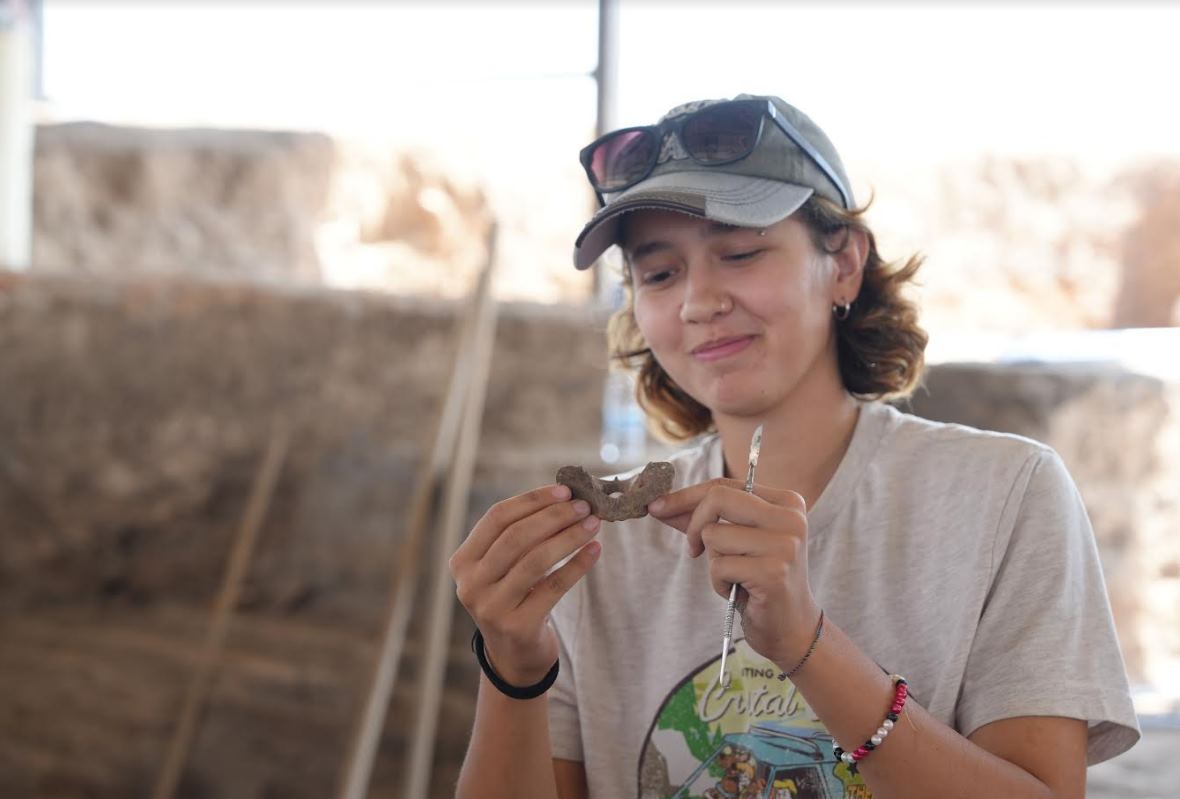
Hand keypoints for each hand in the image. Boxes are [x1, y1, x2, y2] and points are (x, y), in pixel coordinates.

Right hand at [449, 484, 601, 685]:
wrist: (513, 655)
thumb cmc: (513, 597)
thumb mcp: (503, 567)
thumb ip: (521, 535)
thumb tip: (565, 497)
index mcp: (463, 561)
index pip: (497, 517)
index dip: (532, 501)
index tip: (564, 490)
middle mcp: (471, 584)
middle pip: (516, 537)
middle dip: (554, 516)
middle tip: (585, 506)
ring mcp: (491, 607)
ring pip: (536, 560)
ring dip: (569, 537)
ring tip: (594, 524)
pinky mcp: (517, 626)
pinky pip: (554, 587)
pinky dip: (577, 565)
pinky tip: (595, 550)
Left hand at [649, 478, 819, 670]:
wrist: (792, 626)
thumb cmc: (759, 580)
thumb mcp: (735, 542)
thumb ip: (703, 520)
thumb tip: (659, 506)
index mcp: (785, 502)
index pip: (724, 485)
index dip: (686, 496)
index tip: (658, 507)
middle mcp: (790, 518)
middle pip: (718, 499)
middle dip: (694, 525)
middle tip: (694, 550)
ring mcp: (784, 545)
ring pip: (715, 535)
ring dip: (713, 561)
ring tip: (735, 576)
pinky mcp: (774, 572)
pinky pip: (719, 566)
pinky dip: (719, 582)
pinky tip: (738, 591)